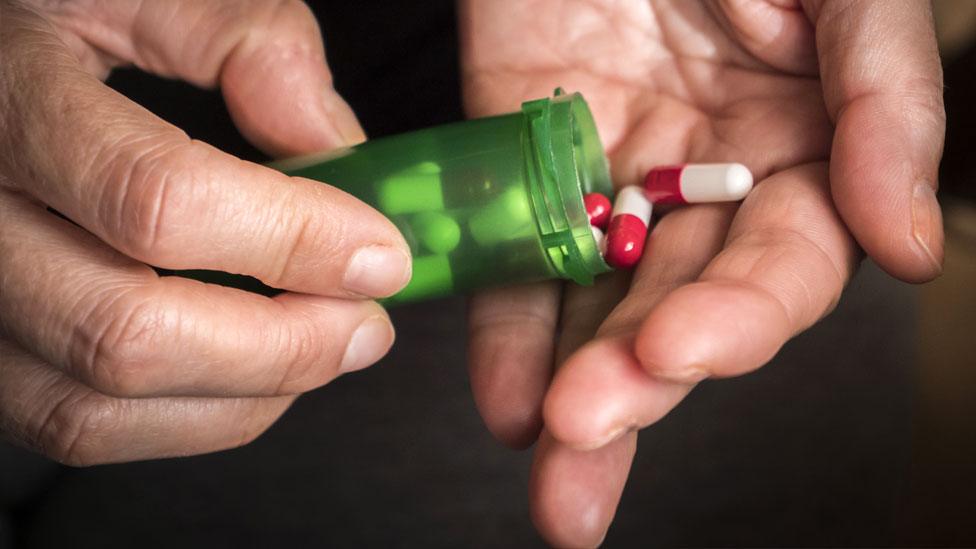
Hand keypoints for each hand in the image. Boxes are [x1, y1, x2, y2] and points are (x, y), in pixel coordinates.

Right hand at [0, 0, 410, 464]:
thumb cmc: (45, 14)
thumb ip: (243, 37)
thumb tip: (332, 140)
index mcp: (4, 103)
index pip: (157, 200)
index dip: (291, 241)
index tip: (377, 253)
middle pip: (126, 335)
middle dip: (281, 348)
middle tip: (365, 323)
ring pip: (98, 407)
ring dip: (244, 399)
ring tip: (325, 350)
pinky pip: (80, 424)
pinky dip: (190, 418)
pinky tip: (254, 372)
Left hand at [461, 0, 944, 544]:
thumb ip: (882, 107)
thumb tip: (909, 249)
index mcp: (796, 155)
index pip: (779, 268)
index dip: (735, 318)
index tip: (682, 349)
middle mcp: (702, 186)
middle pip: (679, 309)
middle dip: (639, 380)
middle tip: (590, 435)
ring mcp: (609, 182)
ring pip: (595, 306)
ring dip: (574, 385)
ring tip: (553, 453)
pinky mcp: (524, 162)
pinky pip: (513, 257)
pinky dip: (505, 327)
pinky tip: (506, 398)